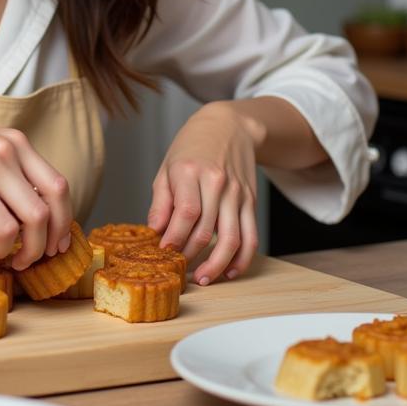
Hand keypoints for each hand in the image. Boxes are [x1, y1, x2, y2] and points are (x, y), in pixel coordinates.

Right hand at [0, 108, 72, 267]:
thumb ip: (2, 174)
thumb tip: (22, 219)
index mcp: (15, 141)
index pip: (58, 183)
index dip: (64, 216)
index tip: (57, 240)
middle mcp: (10, 149)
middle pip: (55, 200)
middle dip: (53, 236)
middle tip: (42, 257)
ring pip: (35, 218)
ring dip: (28, 248)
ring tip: (10, 258)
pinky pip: (4, 228)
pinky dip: (1, 247)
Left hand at [147, 102, 259, 284]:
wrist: (230, 126)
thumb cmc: (192, 146)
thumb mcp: (167, 167)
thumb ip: (161, 201)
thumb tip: (155, 231)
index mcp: (190, 171)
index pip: (185, 212)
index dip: (174, 238)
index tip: (163, 253)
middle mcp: (216, 182)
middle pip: (206, 230)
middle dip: (190, 255)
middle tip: (178, 270)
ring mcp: (237, 193)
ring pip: (231, 238)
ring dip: (217, 265)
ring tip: (203, 279)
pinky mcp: (251, 201)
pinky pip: (250, 236)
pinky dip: (242, 258)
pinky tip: (231, 271)